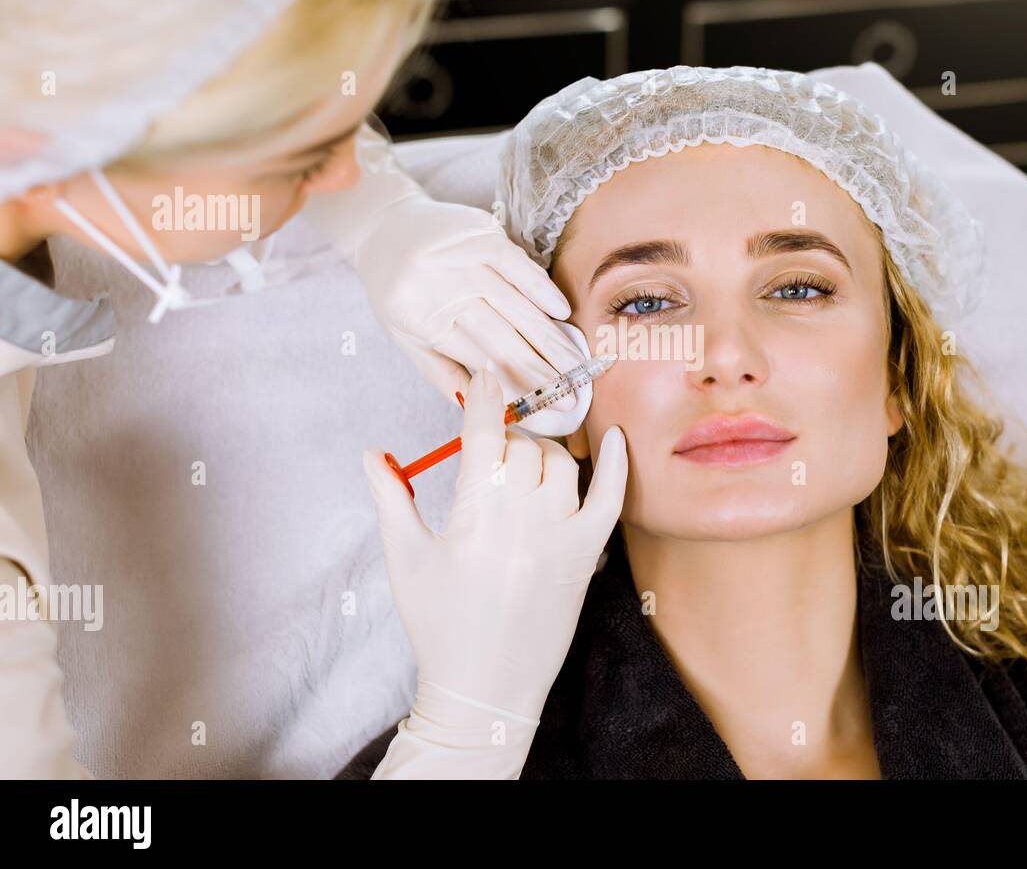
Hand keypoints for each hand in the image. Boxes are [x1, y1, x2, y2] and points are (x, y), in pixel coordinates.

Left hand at [317, 123, 585, 410]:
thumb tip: (484, 408)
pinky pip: (518, 265)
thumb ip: (444, 373)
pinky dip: (541, 288)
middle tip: (572, 395)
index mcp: (419, 320)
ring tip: (576, 363)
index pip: (479, 362)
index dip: (515, 385)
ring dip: (549, 337)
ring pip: (515, 305)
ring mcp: (460, 259)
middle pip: (501, 336)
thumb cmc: (397, 290)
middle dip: (541, 370)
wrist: (382, 225)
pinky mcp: (478, 233)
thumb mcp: (406, 336)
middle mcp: (439, 289)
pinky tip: (563, 312)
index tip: (545, 407)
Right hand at [362, 368, 626, 723]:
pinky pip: (609, 499)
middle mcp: (522, 519)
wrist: (484, 688)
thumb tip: (372, 452)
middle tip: (489, 458)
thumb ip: (391, 499)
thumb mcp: (406, 559)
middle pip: (522, 447)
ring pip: (561, 464)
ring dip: (542, 455)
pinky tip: (616, 438)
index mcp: (474, 514)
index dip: (484, 397)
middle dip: (504, 441)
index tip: (484, 376)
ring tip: (521, 471)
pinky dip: (616, 465)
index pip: (484, 435)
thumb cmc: (439, 624)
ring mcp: (559, 536)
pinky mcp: (585, 556)